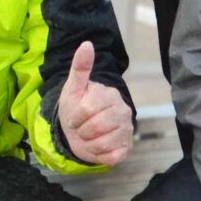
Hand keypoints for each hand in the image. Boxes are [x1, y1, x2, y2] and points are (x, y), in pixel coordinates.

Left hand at [58, 40, 133, 165]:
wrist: (77, 131)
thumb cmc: (75, 107)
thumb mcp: (73, 88)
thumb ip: (80, 67)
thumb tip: (86, 44)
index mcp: (110, 95)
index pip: (88, 108)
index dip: (76, 116)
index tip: (74, 117)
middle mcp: (123, 111)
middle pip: (95, 127)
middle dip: (81, 130)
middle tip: (81, 127)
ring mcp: (127, 130)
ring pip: (102, 143)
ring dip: (88, 143)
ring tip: (89, 136)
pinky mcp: (126, 148)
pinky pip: (111, 156)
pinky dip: (99, 155)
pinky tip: (98, 147)